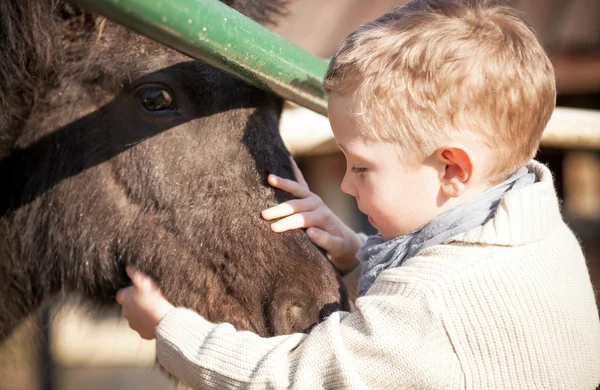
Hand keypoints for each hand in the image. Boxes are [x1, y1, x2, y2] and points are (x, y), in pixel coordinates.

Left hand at [115, 267, 174, 339]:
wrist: (162, 319)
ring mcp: (133, 324)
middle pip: (128, 307)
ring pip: (135, 318)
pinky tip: (156, 319)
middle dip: (135, 304)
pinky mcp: (141, 332)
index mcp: (124, 300)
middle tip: (148, 300)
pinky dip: (148, 324)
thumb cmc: (153, 299)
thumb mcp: (145, 283)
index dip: (129, 292)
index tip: (137, 291)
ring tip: (153, 310)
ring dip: (141, 314)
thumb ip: (135, 275)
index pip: (121, 295)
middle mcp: (125, 312)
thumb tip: (127, 268)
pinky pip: (143, 327)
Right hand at [261, 158, 360, 273]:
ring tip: (269, 178)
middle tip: (263, 214)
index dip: (287, 223)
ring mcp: (312, 198)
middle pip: (295, 205)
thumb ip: (325, 240)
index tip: (273, 228)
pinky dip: (294, 171)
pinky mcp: (309, 196)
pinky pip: (300, 182)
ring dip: (282, 183)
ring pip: (296, 189)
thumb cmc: (338, 244)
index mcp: (322, 216)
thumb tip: (311, 231)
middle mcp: (317, 204)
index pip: (301, 219)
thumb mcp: (336, 247)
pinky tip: (288, 159)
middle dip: (279, 209)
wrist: (344, 237)